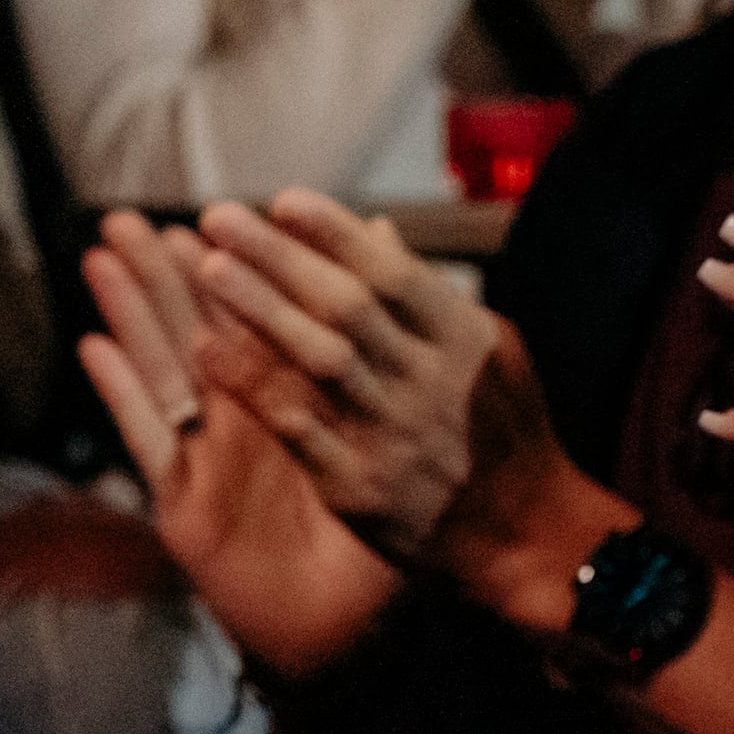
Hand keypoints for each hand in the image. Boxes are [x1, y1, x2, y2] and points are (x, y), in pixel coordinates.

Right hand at [73, 214, 400, 678]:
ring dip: (132, 316)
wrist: (351, 632)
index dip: (239, 276)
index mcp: (294, 409)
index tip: (218, 217)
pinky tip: (94, 348)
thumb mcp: (391, 456)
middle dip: (170, 279)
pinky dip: (125, 395)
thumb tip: (412, 326)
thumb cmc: (377, 543)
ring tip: (103, 256)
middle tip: (134, 217)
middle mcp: (244, 429)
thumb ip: (394, 386)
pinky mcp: (186, 506)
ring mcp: (208, 463)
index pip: (260, 329)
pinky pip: (153, 442)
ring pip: (166, 375)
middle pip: (199, 339)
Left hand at [182, 189, 611, 623]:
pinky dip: (251, 386)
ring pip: (319, 359)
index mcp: (466, 342)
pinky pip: (295, 427)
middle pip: (346, 306)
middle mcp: (430, 382)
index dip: (335, 235)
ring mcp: (393, 434)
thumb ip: (429, 298)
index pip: (393, 274)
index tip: (283, 200)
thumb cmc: (504, 432)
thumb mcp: (492, 354)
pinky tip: (208, 350)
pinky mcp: (358, 485)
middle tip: (221, 217)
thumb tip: (377, 234)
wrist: (526, 532)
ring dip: (260, 310)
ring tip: (207, 267)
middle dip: (280, 258)